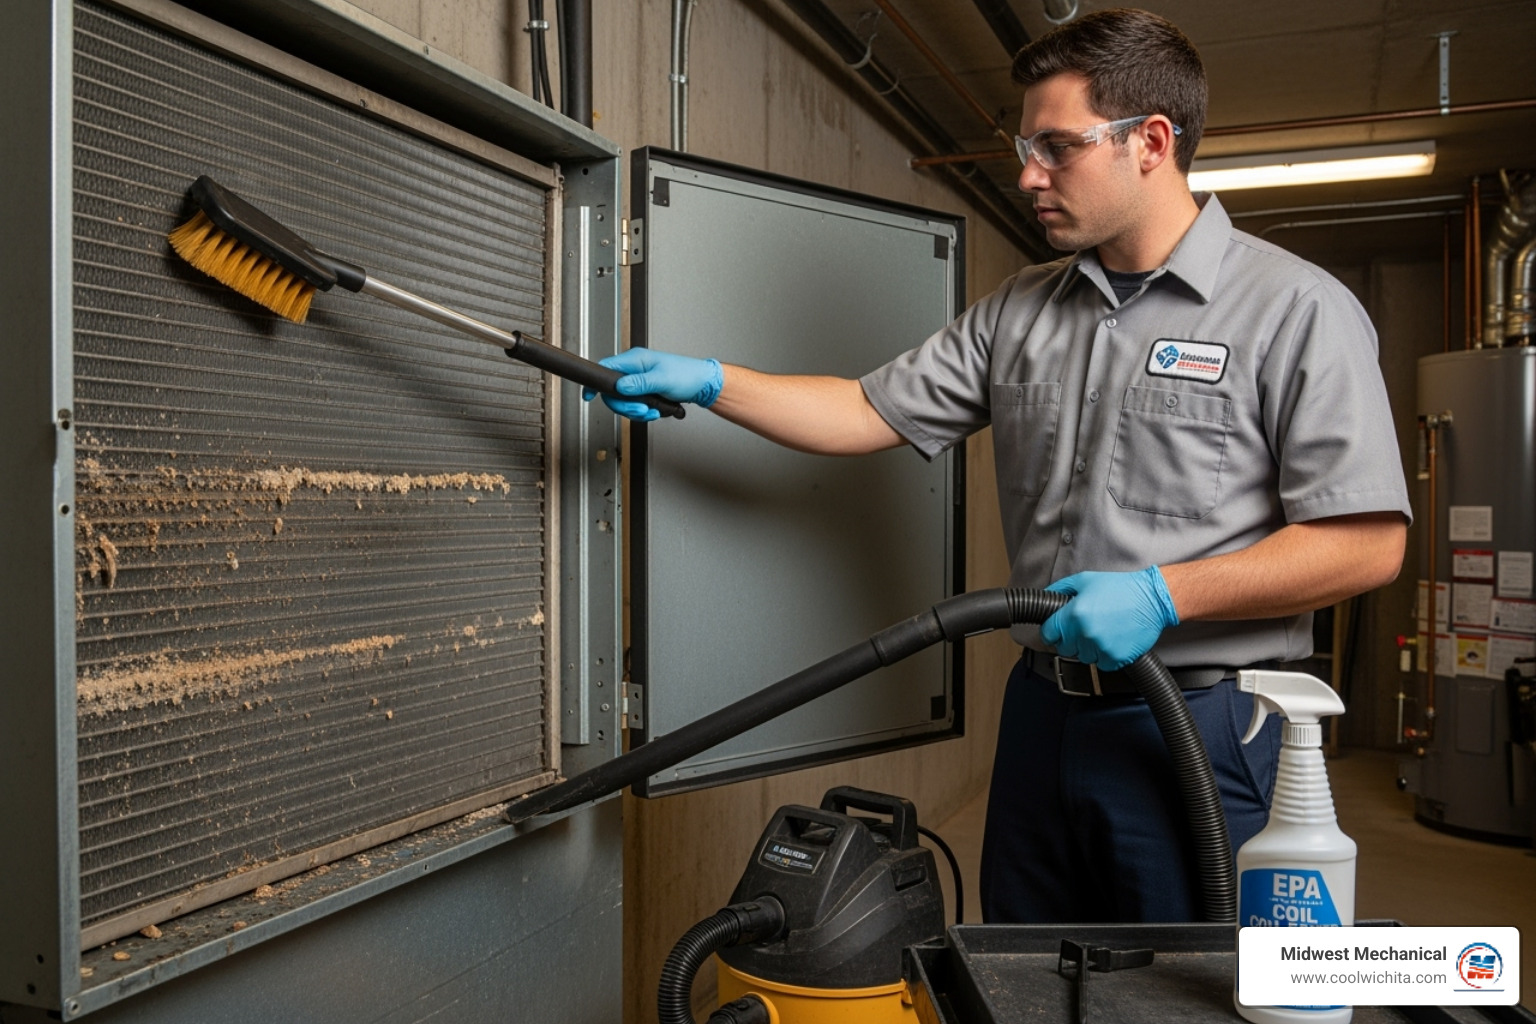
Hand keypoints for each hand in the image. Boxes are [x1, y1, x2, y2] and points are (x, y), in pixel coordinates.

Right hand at [582, 347, 723, 421]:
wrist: (702, 384)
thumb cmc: (687, 375)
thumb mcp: (661, 379)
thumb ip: (639, 384)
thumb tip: (620, 387)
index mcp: (635, 359)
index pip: (606, 368)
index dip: (596, 382)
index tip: (589, 395)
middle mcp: (634, 369)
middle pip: (613, 391)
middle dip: (625, 405)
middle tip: (640, 410)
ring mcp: (639, 381)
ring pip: (624, 401)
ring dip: (636, 411)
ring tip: (651, 412)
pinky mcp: (645, 391)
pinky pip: (634, 405)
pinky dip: (643, 413)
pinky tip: (654, 412)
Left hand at [1041, 567, 1179, 670]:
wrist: (1152, 599)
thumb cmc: (1120, 588)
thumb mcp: (1085, 580)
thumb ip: (1059, 589)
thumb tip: (1043, 598)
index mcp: (1074, 614)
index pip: (1048, 634)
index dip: (1052, 631)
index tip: (1059, 629)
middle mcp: (1085, 634)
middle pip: (1064, 648)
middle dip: (1071, 639)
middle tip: (1086, 626)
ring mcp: (1101, 648)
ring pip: (1083, 657)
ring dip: (1089, 648)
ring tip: (1104, 630)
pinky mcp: (1116, 659)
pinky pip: (1101, 664)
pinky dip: (1105, 655)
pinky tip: (1113, 639)